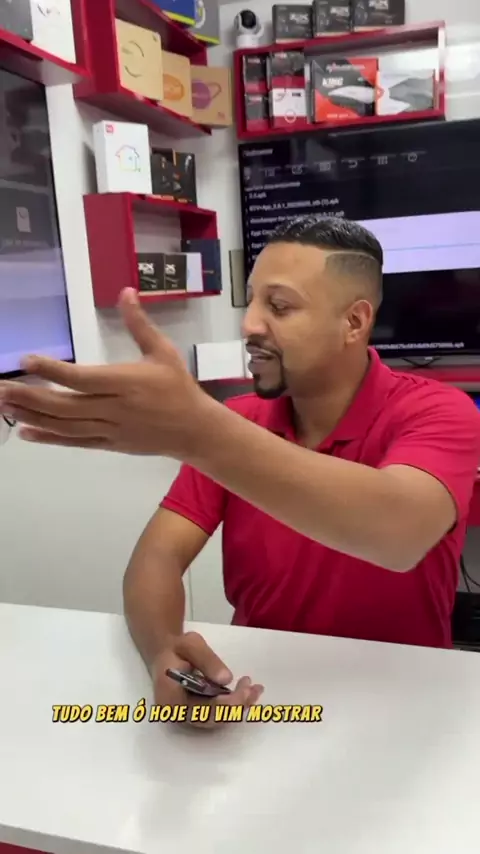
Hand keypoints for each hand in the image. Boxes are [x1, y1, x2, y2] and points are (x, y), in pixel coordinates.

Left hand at [0, 289, 214, 457]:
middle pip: (66, 405)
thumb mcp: (163, 351)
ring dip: (32, 416)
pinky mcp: (108, 444)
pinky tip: (25, 432)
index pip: (82, 378)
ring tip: (5, 406)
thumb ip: (139, 324)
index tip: (27, 359)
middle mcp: (114, 408)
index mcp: (126, 383)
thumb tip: (125, 291)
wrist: (194, 430)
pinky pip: (74, 441)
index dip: (52, 370)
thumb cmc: (177, 387)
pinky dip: (49, 438)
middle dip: (30, 397)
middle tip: (0, 388)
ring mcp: (110, 429)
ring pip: (65, 425)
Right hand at [152, 632, 263, 728]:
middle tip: (254, 687)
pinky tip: (249, 693)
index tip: (244, 691)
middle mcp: (178, 714)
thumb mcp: (190, 645)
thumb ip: (206, 660)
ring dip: (239, 706)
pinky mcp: (198, 714)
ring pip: (218, 719)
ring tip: (255, 688)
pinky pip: (219, 715)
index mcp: (170, 698)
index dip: (224, 704)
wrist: (166, 655)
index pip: (199, 709)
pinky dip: (235, 705)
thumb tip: (226, 679)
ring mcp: (188, 717)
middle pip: (212, 718)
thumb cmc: (176, 648)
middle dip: (236, 705)